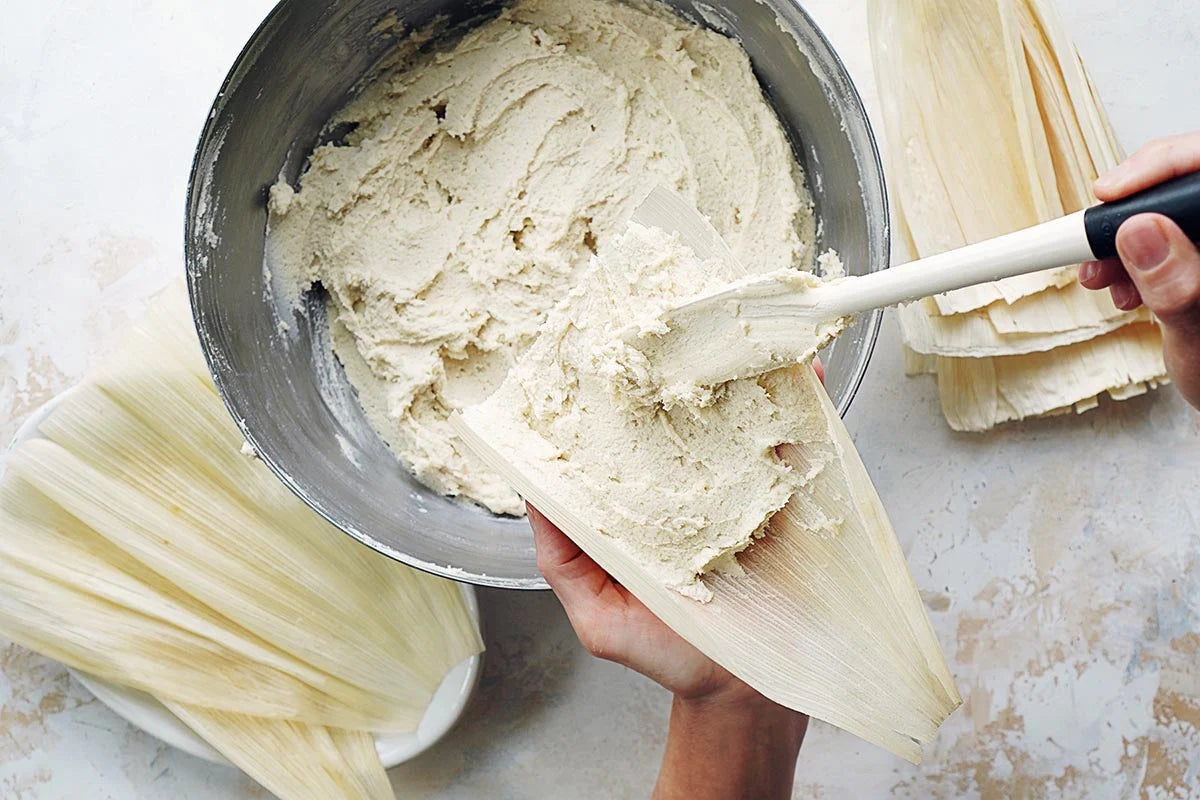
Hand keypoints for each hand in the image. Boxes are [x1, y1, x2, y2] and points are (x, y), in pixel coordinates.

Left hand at [529, 360, 821, 799]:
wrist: (745, 692)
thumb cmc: (667, 653)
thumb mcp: (598, 614)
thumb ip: (564, 560)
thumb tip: (532, 496)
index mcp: (644, 503)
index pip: (628, 438)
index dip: (616, 397)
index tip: (609, 355)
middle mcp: (694, 486)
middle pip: (689, 416)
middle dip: (687, 369)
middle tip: (682, 323)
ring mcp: (745, 489)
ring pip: (746, 419)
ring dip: (749, 375)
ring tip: (744, 334)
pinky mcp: (793, 501)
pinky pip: (801, 446)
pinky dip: (806, 406)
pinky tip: (803, 373)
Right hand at [1079, 132, 1199, 408]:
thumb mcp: (1199, 335)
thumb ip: (1175, 283)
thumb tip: (1140, 231)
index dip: (1155, 168)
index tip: (1107, 193)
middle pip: (1179, 185)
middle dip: (1128, 214)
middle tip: (1093, 241)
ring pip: (1167, 213)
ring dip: (1122, 242)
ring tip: (1101, 275)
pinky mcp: (1194, 260)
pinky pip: (1166, 239)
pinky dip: (1133, 259)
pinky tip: (1122, 285)